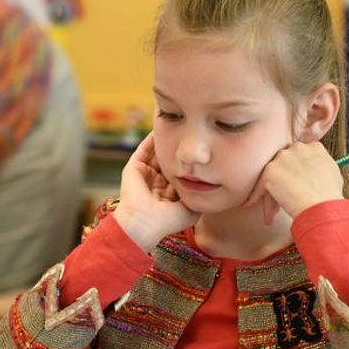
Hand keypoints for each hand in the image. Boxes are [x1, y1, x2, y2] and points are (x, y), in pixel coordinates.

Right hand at [112, 132, 197, 251]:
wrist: (144, 223)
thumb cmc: (169, 220)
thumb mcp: (190, 208)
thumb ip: (200, 196)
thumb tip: (214, 182)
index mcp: (169, 194)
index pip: (182, 174)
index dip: (192, 164)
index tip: (204, 151)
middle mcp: (156, 184)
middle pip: (170, 161)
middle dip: (180, 150)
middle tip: (192, 133)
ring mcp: (145, 175)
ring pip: (158, 154)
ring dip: (167, 141)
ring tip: (179, 125)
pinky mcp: (134, 168)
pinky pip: (144, 149)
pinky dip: (152, 139)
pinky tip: (163, 127)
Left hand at [245, 140, 344, 224]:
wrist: (321, 206)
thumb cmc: (330, 195)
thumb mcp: (332, 172)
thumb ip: (320, 165)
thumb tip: (315, 170)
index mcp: (313, 147)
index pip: (299, 156)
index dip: (295, 172)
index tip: (295, 184)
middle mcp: (297, 148)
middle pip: (283, 165)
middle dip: (283, 182)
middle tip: (285, 199)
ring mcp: (282, 158)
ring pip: (273, 177)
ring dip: (272, 194)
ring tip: (273, 213)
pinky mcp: (270, 172)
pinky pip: (260, 186)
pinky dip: (256, 196)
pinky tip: (251, 205)